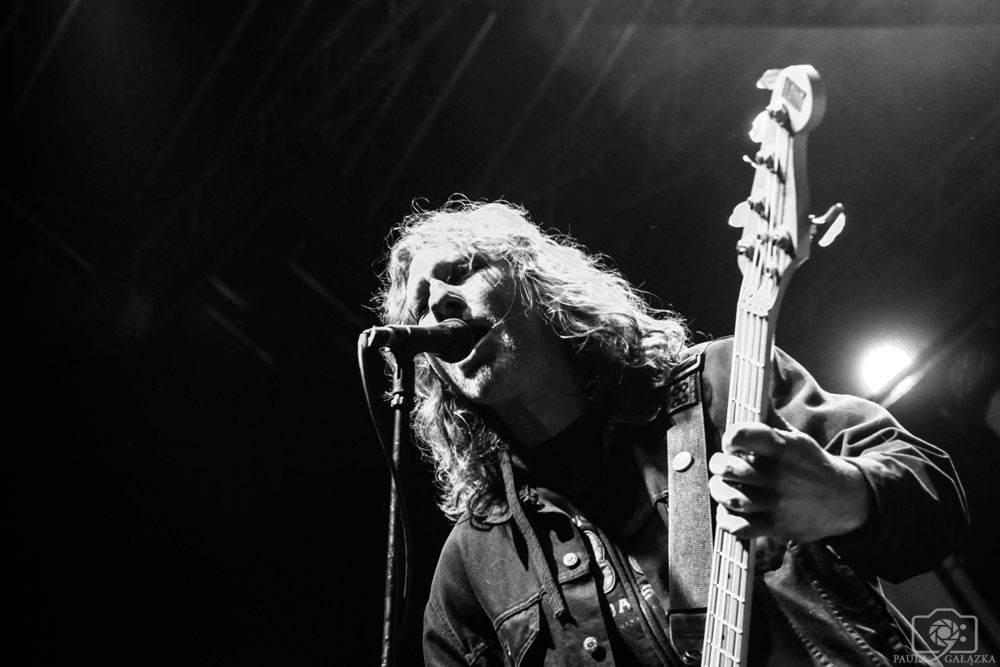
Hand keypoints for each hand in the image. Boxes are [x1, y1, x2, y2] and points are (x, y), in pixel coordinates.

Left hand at [708, 422, 871, 541]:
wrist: (844, 500)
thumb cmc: (812, 465)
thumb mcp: (797, 438)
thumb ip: (771, 421)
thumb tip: (754, 396)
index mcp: (782, 448)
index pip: (740, 435)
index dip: (730, 438)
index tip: (732, 444)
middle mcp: (778, 475)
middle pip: (729, 468)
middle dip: (718, 465)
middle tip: (722, 466)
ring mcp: (777, 503)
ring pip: (731, 498)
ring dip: (719, 491)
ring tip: (723, 487)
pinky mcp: (776, 526)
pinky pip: (739, 527)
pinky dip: (726, 520)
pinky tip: (729, 511)